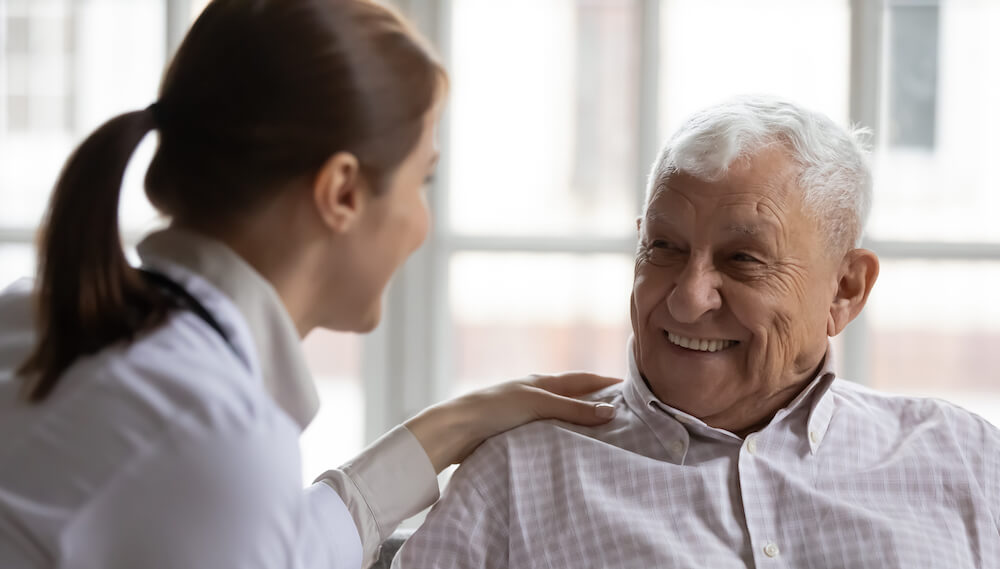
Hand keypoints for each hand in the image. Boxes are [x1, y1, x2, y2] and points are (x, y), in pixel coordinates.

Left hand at [404, 372, 621, 472]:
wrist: (455, 430)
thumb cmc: (494, 408)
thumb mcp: (538, 404)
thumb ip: (573, 409)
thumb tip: (611, 410)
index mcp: (541, 382)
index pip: (582, 379)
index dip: (606, 382)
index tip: (632, 388)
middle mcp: (535, 395)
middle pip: (574, 398)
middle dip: (597, 404)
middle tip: (627, 416)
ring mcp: (526, 415)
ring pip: (562, 418)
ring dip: (581, 424)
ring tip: (606, 437)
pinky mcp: (517, 434)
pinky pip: (549, 435)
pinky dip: (564, 439)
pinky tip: (573, 450)